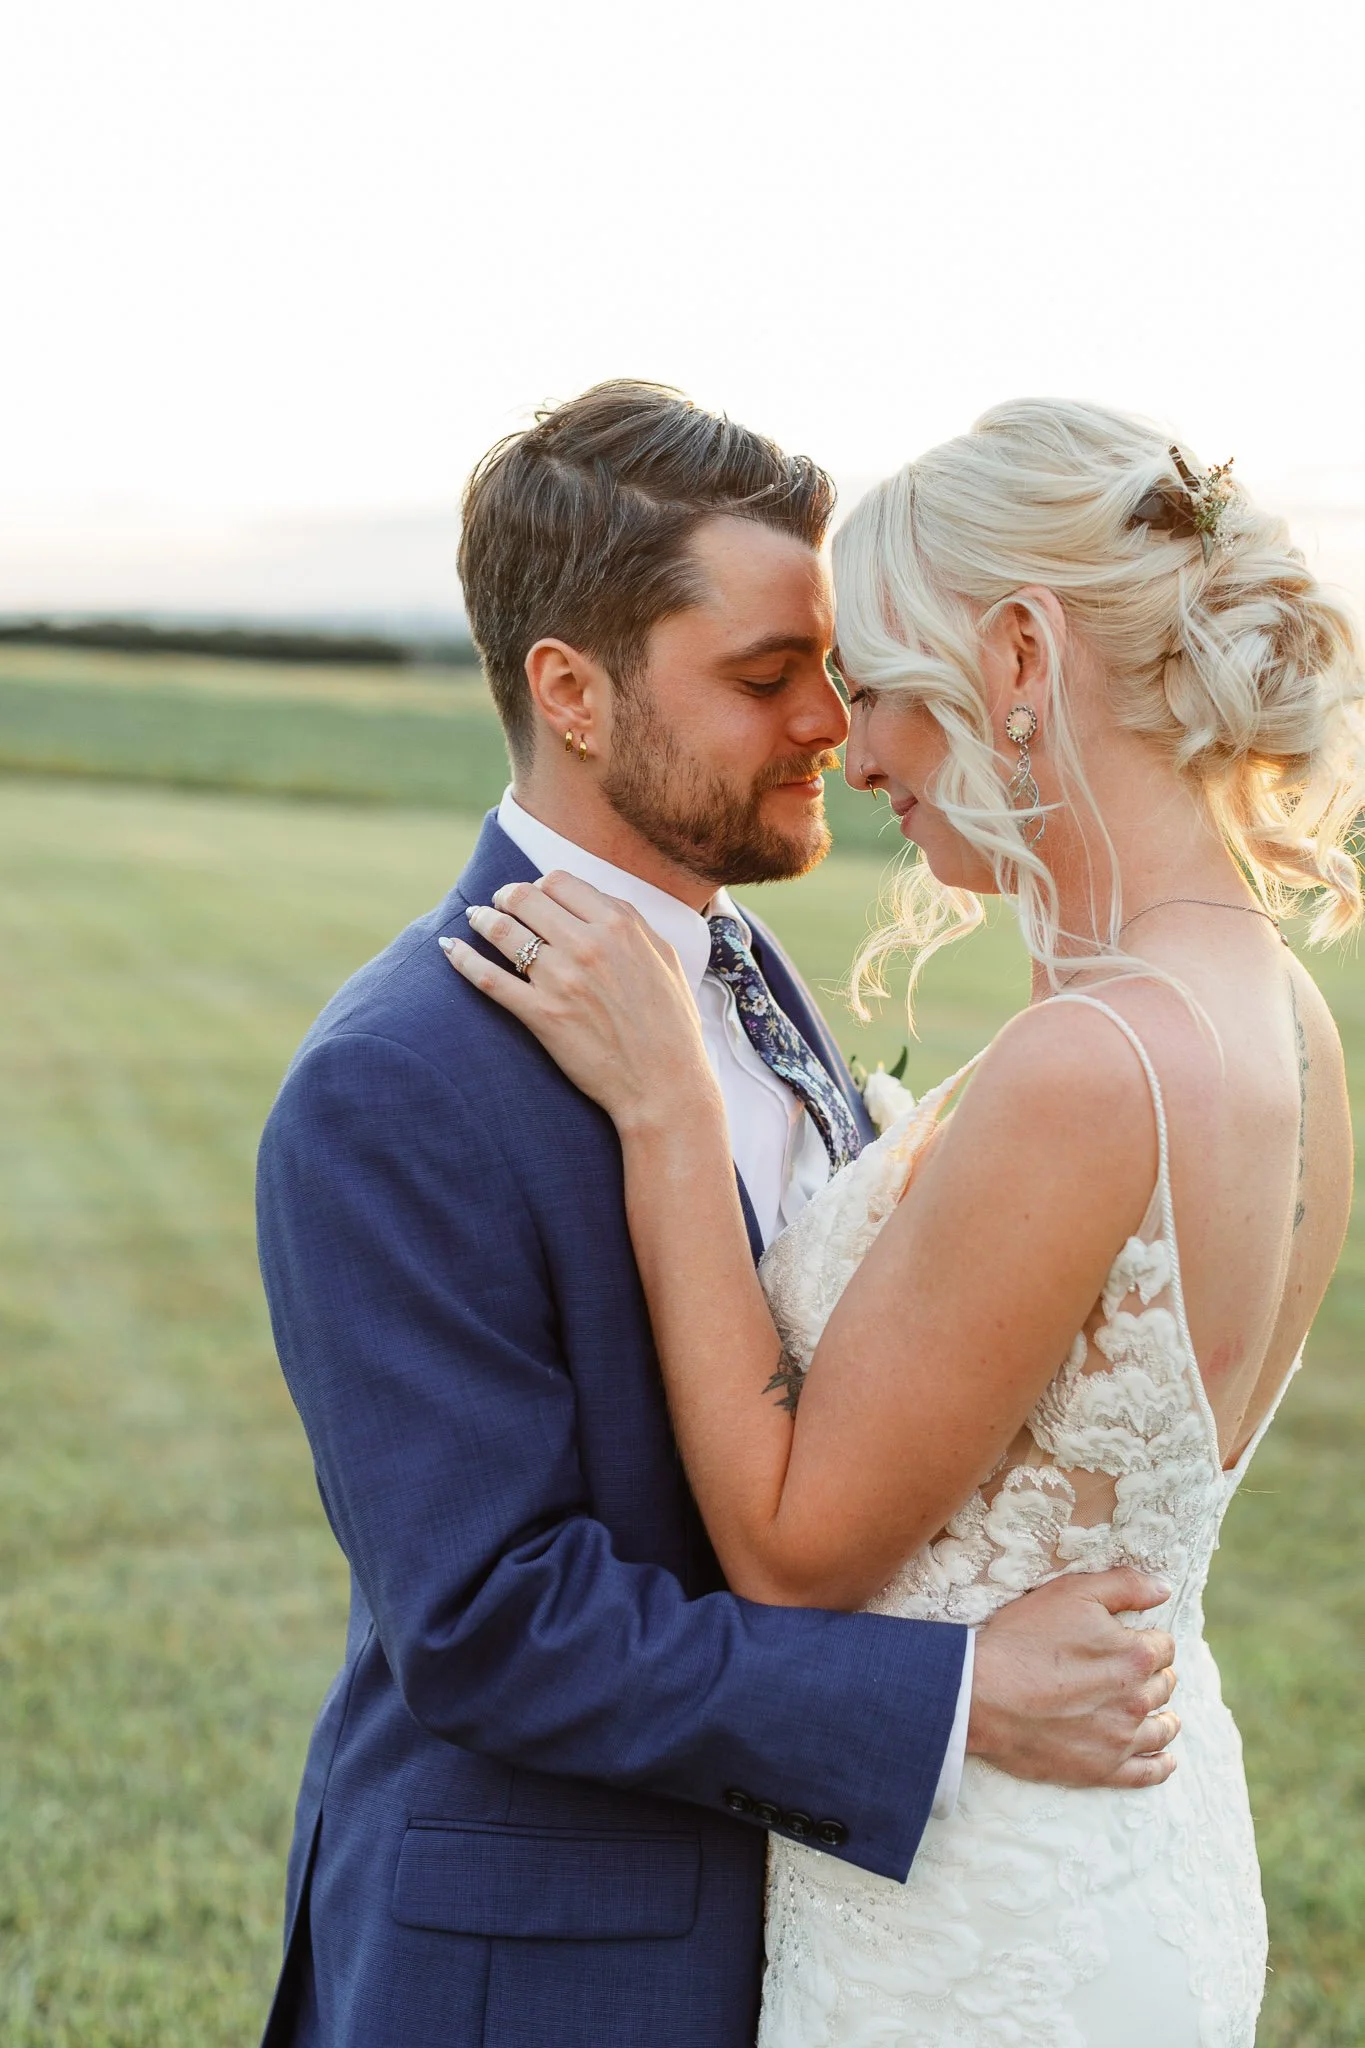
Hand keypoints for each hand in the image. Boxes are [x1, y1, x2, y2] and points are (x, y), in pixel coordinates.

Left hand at [441, 872, 722, 1132]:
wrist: (664, 1083)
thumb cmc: (671, 1024)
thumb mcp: (665, 958)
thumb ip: (632, 923)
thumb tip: (598, 902)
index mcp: (619, 925)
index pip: (559, 882)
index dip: (540, 886)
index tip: (534, 896)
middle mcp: (587, 945)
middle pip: (525, 898)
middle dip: (506, 897)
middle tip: (500, 904)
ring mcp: (560, 979)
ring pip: (503, 931)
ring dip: (483, 919)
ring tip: (475, 918)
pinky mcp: (541, 1015)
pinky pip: (489, 978)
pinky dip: (462, 959)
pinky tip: (449, 948)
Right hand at [967, 1569, 1178, 1789]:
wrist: (983, 1695)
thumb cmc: (1024, 1639)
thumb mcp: (1072, 1593)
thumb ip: (1125, 1585)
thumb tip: (1164, 1589)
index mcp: (1135, 1655)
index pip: (1164, 1646)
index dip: (1149, 1640)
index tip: (1134, 1641)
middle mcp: (1136, 1699)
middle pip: (1163, 1686)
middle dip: (1155, 1676)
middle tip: (1137, 1674)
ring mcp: (1121, 1738)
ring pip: (1162, 1729)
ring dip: (1165, 1718)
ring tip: (1164, 1716)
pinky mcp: (1103, 1769)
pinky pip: (1146, 1773)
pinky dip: (1160, 1766)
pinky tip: (1165, 1760)